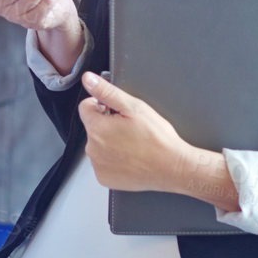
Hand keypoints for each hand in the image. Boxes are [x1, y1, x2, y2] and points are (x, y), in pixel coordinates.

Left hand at [77, 73, 238, 212]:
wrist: (172, 168)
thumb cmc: (157, 139)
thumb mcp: (134, 107)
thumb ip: (107, 91)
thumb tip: (88, 79)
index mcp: (97, 128)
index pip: (85, 107)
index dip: (101, 105)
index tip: (116, 111)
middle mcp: (92, 149)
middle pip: (92, 127)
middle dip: (107, 124)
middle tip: (129, 129)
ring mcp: (98, 166)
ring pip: (97, 145)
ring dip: (109, 142)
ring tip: (132, 144)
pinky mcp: (104, 179)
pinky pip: (103, 163)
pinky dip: (112, 160)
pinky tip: (129, 157)